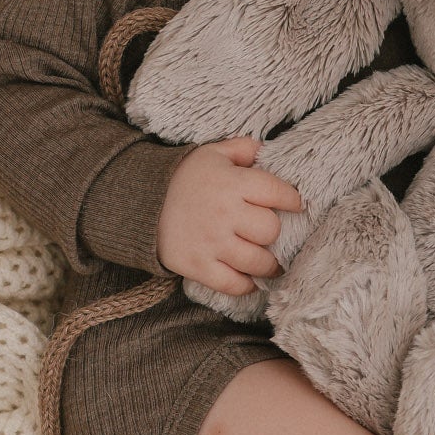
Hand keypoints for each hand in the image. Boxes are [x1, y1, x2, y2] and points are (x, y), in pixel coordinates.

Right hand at [156, 137, 304, 295]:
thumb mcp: (212, 154)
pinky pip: (234, 284)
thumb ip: (243, 148)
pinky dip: (246, 286)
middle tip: (268, 233)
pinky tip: (250, 279)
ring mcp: (211, 243)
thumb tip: (268, 151)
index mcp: (232, 183)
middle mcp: (225, 214)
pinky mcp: (198, 266)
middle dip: (272, 231)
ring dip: (268, 264)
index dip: (292, 200)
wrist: (139, 202)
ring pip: (258, 261)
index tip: (294, 205)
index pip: (278, 192)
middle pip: (271, 230)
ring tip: (269, 262)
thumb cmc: (183, 178)